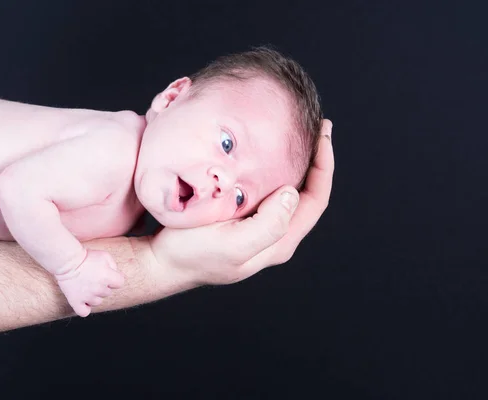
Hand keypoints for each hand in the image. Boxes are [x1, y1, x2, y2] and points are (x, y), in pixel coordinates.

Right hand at [56, 249, 124, 316]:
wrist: (67, 261)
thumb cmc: (86, 257)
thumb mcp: (105, 256)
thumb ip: (114, 266)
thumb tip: (117, 275)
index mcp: (107, 277)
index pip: (120, 283)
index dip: (114, 279)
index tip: (107, 274)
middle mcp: (99, 288)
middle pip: (108, 293)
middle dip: (103, 286)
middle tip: (93, 277)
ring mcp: (87, 297)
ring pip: (97, 302)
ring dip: (94, 296)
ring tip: (86, 286)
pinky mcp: (75, 301)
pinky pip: (84, 312)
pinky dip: (85, 308)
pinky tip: (83, 301)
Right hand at [150, 119, 333, 284]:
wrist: (162, 264)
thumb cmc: (191, 253)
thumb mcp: (231, 243)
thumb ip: (268, 224)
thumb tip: (290, 194)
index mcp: (279, 241)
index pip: (316, 199)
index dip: (325, 166)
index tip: (321, 134)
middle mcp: (275, 237)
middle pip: (309, 195)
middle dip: (316, 161)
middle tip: (316, 127)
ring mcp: (259, 231)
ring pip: (290, 194)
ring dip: (298, 165)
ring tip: (297, 137)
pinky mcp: (243, 223)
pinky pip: (269, 194)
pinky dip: (275, 171)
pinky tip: (265, 156)